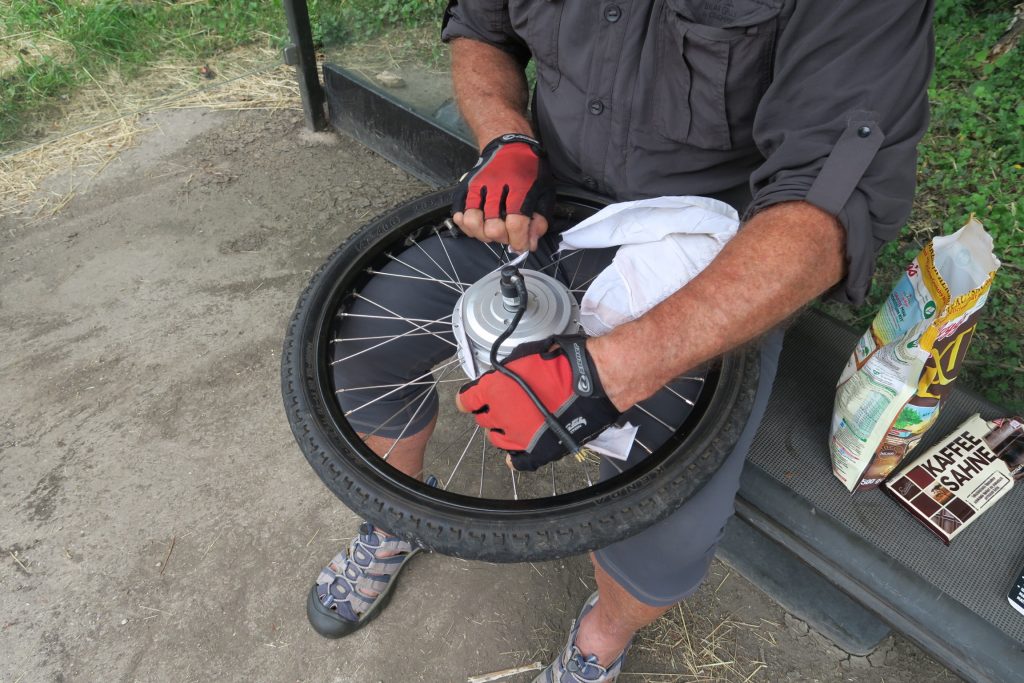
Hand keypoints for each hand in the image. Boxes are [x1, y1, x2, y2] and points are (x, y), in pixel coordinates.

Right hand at [452, 133, 554, 252]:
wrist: (509, 144)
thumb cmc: (529, 170)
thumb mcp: (544, 192)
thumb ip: (539, 219)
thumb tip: (529, 244)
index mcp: (520, 186)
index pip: (515, 223)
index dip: (519, 241)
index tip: (522, 246)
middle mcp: (496, 185)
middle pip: (492, 227)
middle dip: (503, 238)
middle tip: (509, 234)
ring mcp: (477, 185)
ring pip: (471, 221)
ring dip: (483, 234)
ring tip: (492, 230)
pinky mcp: (465, 186)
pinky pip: (458, 212)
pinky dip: (466, 224)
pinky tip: (478, 223)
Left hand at [456, 336, 619, 470]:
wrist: (590, 383)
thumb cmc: (562, 365)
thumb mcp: (525, 355)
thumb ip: (505, 370)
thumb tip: (500, 376)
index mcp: (494, 391)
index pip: (467, 400)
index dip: (468, 399)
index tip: (469, 400)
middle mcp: (501, 416)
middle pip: (482, 419)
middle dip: (488, 411)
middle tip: (500, 404)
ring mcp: (518, 435)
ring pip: (496, 438)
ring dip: (500, 430)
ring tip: (512, 422)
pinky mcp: (536, 450)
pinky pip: (517, 461)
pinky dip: (513, 458)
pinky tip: (514, 453)